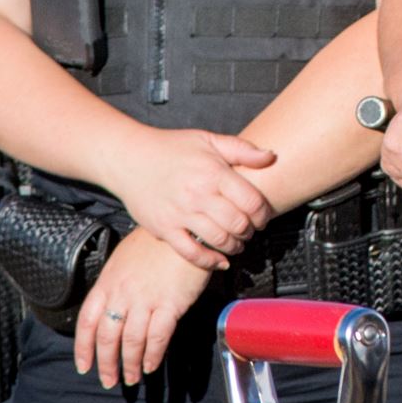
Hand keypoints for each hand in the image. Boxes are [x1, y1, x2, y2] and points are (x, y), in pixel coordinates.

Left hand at [72, 230, 210, 390]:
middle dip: (107, 363)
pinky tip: (152, 366)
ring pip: (131, 342)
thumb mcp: (124, 258)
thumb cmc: (155, 242)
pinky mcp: (170, 304)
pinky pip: (157, 337)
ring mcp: (145, 300)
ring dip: (130, 365)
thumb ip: (115, 284)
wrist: (185, 229)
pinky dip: (153, 356)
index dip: (83, 348)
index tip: (84, 366)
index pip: (87, 321)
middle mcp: (122, 294)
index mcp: (108, 282)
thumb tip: (111, 308)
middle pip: (107, 337)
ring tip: (132, 378)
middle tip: (109, 381)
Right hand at [103, 126, 275, 269]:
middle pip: (238, 223)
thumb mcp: (208, 140)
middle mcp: (199, 194)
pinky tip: (220, 261)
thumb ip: (242, 149)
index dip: (263, 214)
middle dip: (250, 232)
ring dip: (234, 247)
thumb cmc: (171, 148)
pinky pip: (191, 253)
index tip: (262, 217)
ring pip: (219, 240)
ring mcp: (181, 214)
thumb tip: (271, 157)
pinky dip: (210, 261)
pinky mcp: (165, 229)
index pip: (251, 201)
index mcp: (214, 172)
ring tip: (236, 244)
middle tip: (250, 231)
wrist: (130, 158)